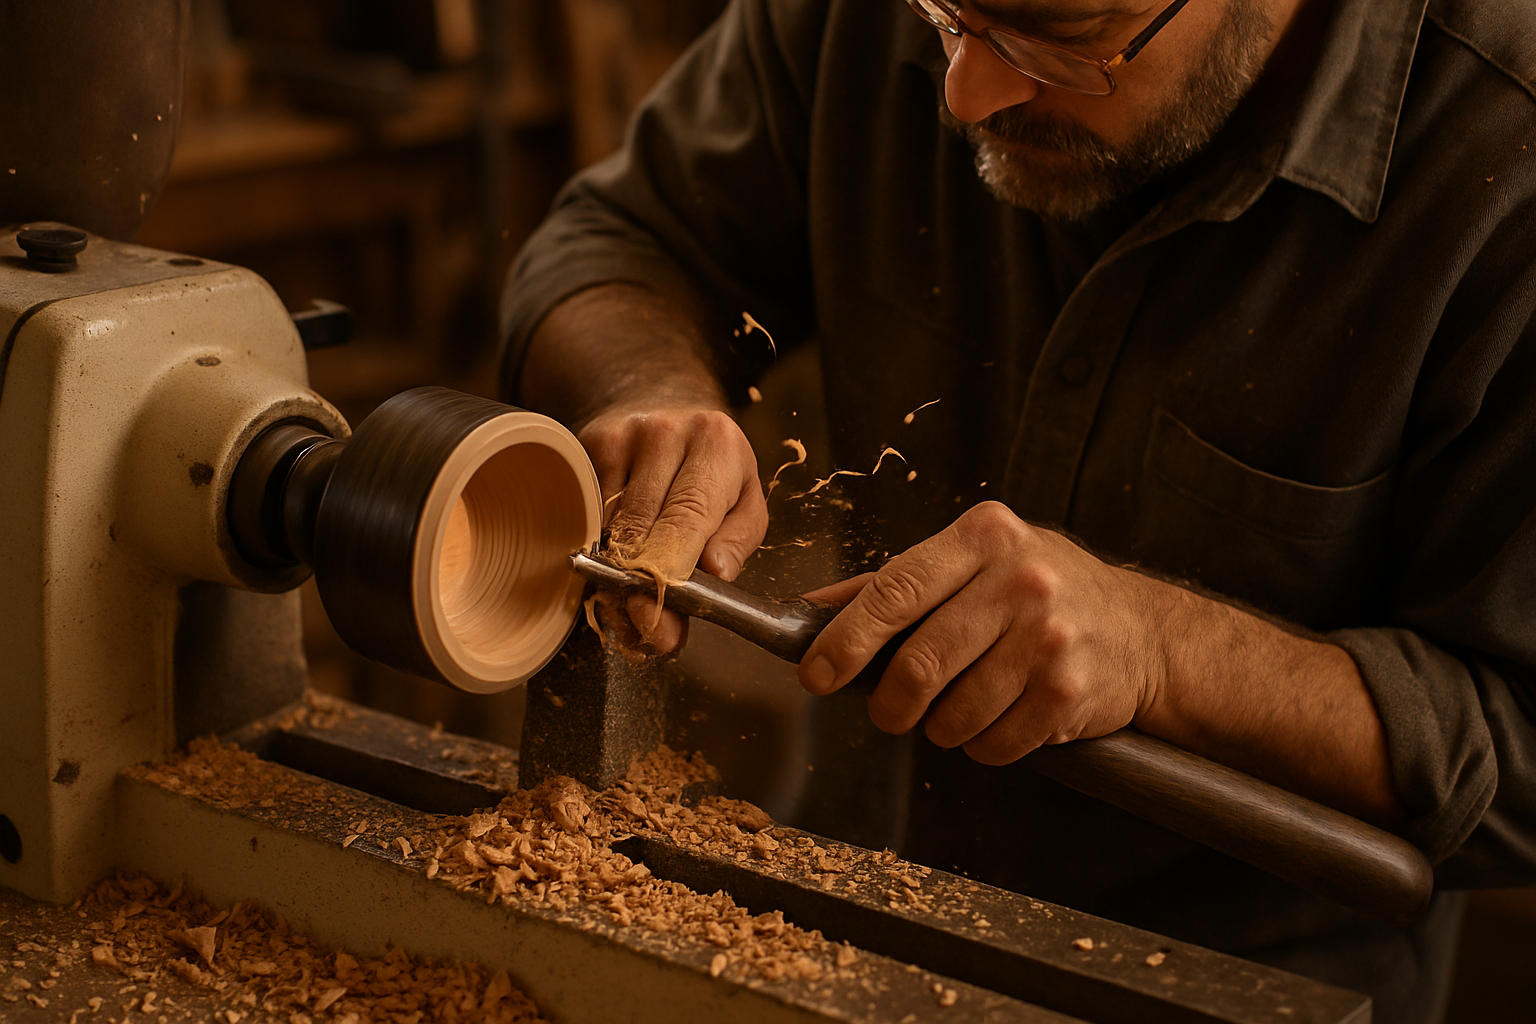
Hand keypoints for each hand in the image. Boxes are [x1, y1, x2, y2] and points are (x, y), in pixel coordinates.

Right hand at [579, 404, 767, 652]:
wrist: (664, 403)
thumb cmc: (713, 468)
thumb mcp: (746, 500)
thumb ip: (736, 541)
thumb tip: (714, 575)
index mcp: (717, 446)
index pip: (687, 519)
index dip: (670, 575)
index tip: (660, 620)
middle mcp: (665, 433)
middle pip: (640, 529)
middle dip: (638, 588)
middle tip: (642, 627)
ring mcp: (619, 436)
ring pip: (607, 527)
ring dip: (612, 576)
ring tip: (627, 605)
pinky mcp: (585, 445)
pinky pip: (587, 515)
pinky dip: (596, 550)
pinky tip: (610, 567)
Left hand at [798, 502, 1169, 763]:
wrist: (1142, 632)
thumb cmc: (1039, 594)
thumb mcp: (972, 564)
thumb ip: (893, 584)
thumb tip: (809, 609)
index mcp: (985, 535)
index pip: (894, 590)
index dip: (845, 640)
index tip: (816, 674)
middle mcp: (1021, 578)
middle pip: (919, 664)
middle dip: (890, 703)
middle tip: (889, 713)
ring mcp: (1050, 635)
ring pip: (953, 713)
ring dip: (941, 728)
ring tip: (957, 710)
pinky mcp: (1069, 689)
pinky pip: (994, 742)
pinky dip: (982, 744)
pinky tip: (999, 719)